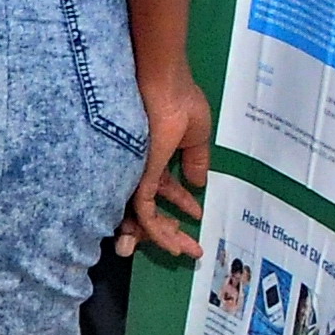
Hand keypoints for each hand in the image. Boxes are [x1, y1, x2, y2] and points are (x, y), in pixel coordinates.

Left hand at [118, 63, 211, 258]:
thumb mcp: (194, 135)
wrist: (163, 83)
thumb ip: (195, 160)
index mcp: (152, 158)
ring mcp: (135, 173)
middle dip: (169, 232)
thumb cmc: (178, 99)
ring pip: (141, 217)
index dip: (178, 206)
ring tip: (183, 251)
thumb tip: (199, 182)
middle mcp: (139, 169)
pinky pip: (142, 212)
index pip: (161, 190)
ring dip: (163, 237)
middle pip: (147, 209)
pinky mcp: (135, 176)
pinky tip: (172, 242)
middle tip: (190, 249)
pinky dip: (156, 231)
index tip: (197, 216)